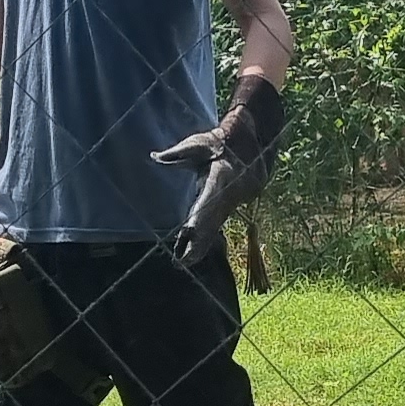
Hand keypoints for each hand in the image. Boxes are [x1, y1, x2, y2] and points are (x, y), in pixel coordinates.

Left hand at [151, 74, 284, 270]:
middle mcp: (227, 196)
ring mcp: (229, 204)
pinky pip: (215, 226)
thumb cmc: (219, 143)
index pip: (207, 202)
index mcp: (220, 179)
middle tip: (183, 261)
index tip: (186, 231)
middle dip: (197, 242)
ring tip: (183, 262)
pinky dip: (204, 240)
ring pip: (214, 228)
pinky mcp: (226, 208)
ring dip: (199, 245)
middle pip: (211, 223)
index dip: (197, 218)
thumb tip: (154, 157)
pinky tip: (191, 253)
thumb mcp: (198, 143)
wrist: (250, 147)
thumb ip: (178, 153)